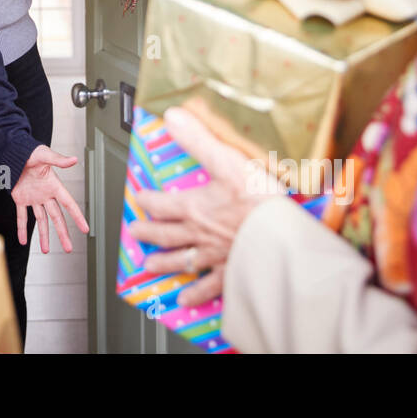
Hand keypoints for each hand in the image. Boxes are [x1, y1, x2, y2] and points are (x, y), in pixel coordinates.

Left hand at [10, 145, 89, 253]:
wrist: (14, 152)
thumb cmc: (30, 151)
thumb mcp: (45, 155)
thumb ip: (59, 160)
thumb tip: (74, 159)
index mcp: (54, 185)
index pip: (68, 204)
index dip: (77, 217)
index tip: (85, 229)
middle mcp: (45, 195)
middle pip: (57, 218)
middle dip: (63, 233)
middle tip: (69, 248)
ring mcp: (33, 198)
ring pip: (41, 221)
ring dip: (44, 236)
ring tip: (46, 251)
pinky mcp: (20, 199)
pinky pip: (22, 217)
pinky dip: (22, 229)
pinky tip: (23, 241)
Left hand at [125, 106, 280, 305]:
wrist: (282, 238)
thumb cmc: (258, 201)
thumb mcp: (227, 161)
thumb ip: (198, 140)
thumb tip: (172, 118)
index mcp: (196, 207)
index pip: (162, 203)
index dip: (147, 200)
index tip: (138, 199)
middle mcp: (199, 233)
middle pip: (166, 234)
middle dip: (148, 233)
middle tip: (134, 234)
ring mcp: (214, 255)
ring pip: (181, 260)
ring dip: (164, 263)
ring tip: (150, 267)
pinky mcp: (231, 271)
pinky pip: (209, 286)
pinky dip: (197, 293)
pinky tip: (187, 299)